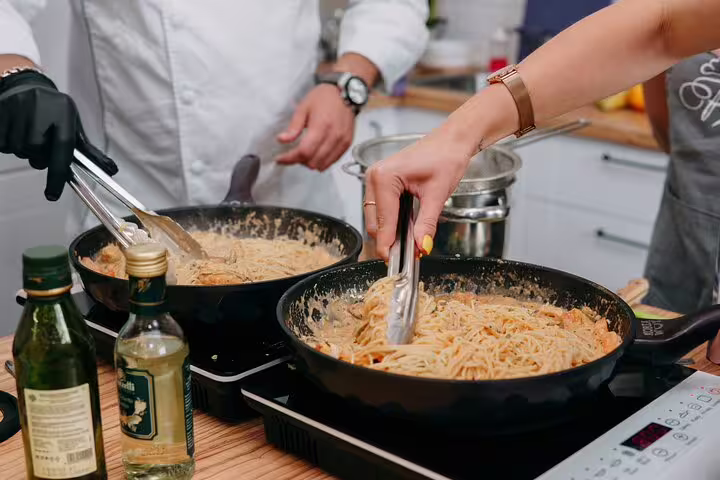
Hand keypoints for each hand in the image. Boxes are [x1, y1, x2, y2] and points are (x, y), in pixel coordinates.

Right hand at [0, 71, 117, 200]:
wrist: (26, 85)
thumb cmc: (55, 110)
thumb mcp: (73, 125)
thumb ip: (89, 151)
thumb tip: (112, 170)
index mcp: (63, 112)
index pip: (63, 148)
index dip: (57, 174)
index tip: (52, 195)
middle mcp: (40, 109)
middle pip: (36, 153)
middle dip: (38, 157)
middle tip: (41, 146)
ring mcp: (17, 109)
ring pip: (18, 150)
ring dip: (23, 150)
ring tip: (27, 133)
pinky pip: (2, 144)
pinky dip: (7, 144)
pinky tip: (15, 130)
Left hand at [275, 84, 354, 171]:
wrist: (345, 93)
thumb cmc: (324, 98)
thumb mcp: (303, 108)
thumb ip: (293, 127)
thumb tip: (282, 140)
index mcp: (321, 126)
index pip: (304, 152)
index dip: (290, 159)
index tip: (280, 159)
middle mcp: (334, 136)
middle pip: (313, 162)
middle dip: (299, 161)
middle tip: (292, 154)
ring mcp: (342, 142)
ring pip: (322, 165)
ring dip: (311, 163)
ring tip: (305, 153)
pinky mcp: (347, 144)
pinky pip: (333, 161)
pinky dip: (322, 161)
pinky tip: (316, 153)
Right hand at [364, 130, 474, 258]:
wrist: (451, 141)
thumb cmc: (446, 157)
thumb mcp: (438, 195)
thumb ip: (427, 224)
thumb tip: (422, 247)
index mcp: (384, 177)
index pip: (383, 220)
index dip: (388, 244)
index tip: (394, 262)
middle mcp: (374, 177)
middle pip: (374, 222)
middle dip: (389, 240)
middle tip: (409, 254)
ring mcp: (375, 179)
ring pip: (375, 217)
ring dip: (390, 231)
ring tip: (411, 241)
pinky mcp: (381, 182)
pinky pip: (380, 209)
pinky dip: (391, 221)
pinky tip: (406, 227)